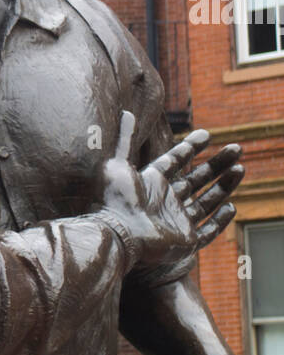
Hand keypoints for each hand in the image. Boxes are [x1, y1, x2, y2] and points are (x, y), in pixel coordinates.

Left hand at [98, 112, 241, 277]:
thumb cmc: (114, 200)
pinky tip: (231, 206)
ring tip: (240, 168)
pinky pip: (207, 232)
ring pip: (206, 202)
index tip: (207, 134)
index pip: (174, 161)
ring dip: (223, 186)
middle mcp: (164, 201)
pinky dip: (220, 221)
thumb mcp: (116, 164)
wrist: (116, 234)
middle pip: (196, 179)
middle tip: (236, 148)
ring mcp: (176, 222)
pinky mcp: (185, 241)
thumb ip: (124, 139)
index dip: (190, 147)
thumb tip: (126, 112)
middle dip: (217, 164)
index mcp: (150, 182)